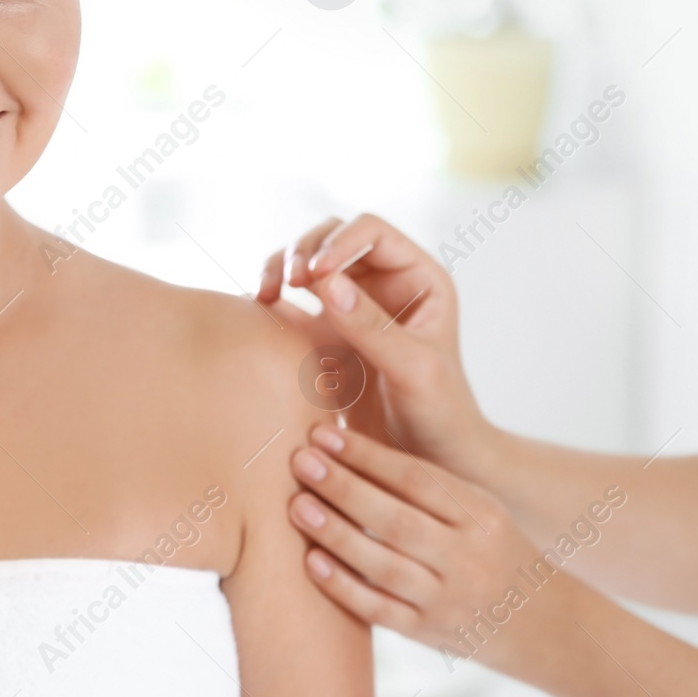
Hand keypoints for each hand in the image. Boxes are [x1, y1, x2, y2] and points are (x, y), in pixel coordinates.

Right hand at [258, 213, 494, 477]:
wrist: (430, 464)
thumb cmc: (440, 416)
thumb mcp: (413, 370)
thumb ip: (372, 326)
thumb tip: (326, 282)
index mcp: (418, 278)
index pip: (372, 231)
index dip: (338, 241)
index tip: (315, 275)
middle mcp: (383, 285)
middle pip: (332, 238)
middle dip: (303, 250)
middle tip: (288, 281)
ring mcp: (350, 310)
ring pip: (306, 266)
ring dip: (281, 268)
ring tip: (267, 292)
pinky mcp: (323, 337)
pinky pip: (290, 305)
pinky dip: (270, 302)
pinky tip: (257, 313)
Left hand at [286, 423, 580, 679]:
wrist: (542, 623)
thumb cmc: (493, 549)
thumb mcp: (479, 508)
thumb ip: (427, 484)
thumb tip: (353, 443)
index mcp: (480, 514)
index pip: (416, 479)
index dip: (367, 454)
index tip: (324, 434)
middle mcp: (467, 557)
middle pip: (396, 520)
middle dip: (343, 488)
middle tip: (301, 461)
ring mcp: (448, 599)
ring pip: (383, 565)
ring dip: (335, 533)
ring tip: (297, 504)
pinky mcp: (429, 633)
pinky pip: (379, 610)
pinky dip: (343, 586)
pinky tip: (312, 560)